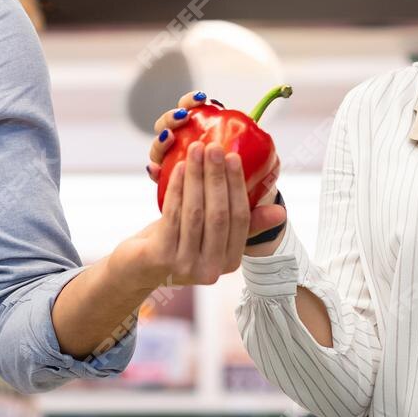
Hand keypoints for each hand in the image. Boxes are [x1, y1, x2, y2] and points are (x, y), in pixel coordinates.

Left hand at [144, 90, 288, 258]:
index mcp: (230, 262)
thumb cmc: (177, 243)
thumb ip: (244, 223)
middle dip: (217, 177)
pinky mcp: (161, 258)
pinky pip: (172, 215)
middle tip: (214, 147)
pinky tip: (178, 167)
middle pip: (218, 215)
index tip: (233, 157)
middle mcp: (211, 269)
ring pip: (195, 213)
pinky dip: (176, 188)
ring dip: (196, 176)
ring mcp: (185, 265)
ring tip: (195, 149)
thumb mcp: (212, 234)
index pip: (240, 219)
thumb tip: (280, 212)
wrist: (137, 267)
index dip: (237, 186)